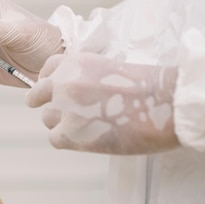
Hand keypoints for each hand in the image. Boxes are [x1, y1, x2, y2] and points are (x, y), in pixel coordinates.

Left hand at [26, 53, 180, 154]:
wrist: (168, 103)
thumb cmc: (150, 88)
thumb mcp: (111, 69)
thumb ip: (86, 78)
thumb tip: (76, 95)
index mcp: (76, 62)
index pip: (47, 70)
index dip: (49, 82)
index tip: (54, 91)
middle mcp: (64, 82)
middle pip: (37, 96)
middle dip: (48, 105)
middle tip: (62, 114)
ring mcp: (65, 108)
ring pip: (47, 119)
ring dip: (61, 125)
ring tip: (88, 128)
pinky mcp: (71, 133)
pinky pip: (55, 139)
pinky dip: (69, 141)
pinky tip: (89, 139)